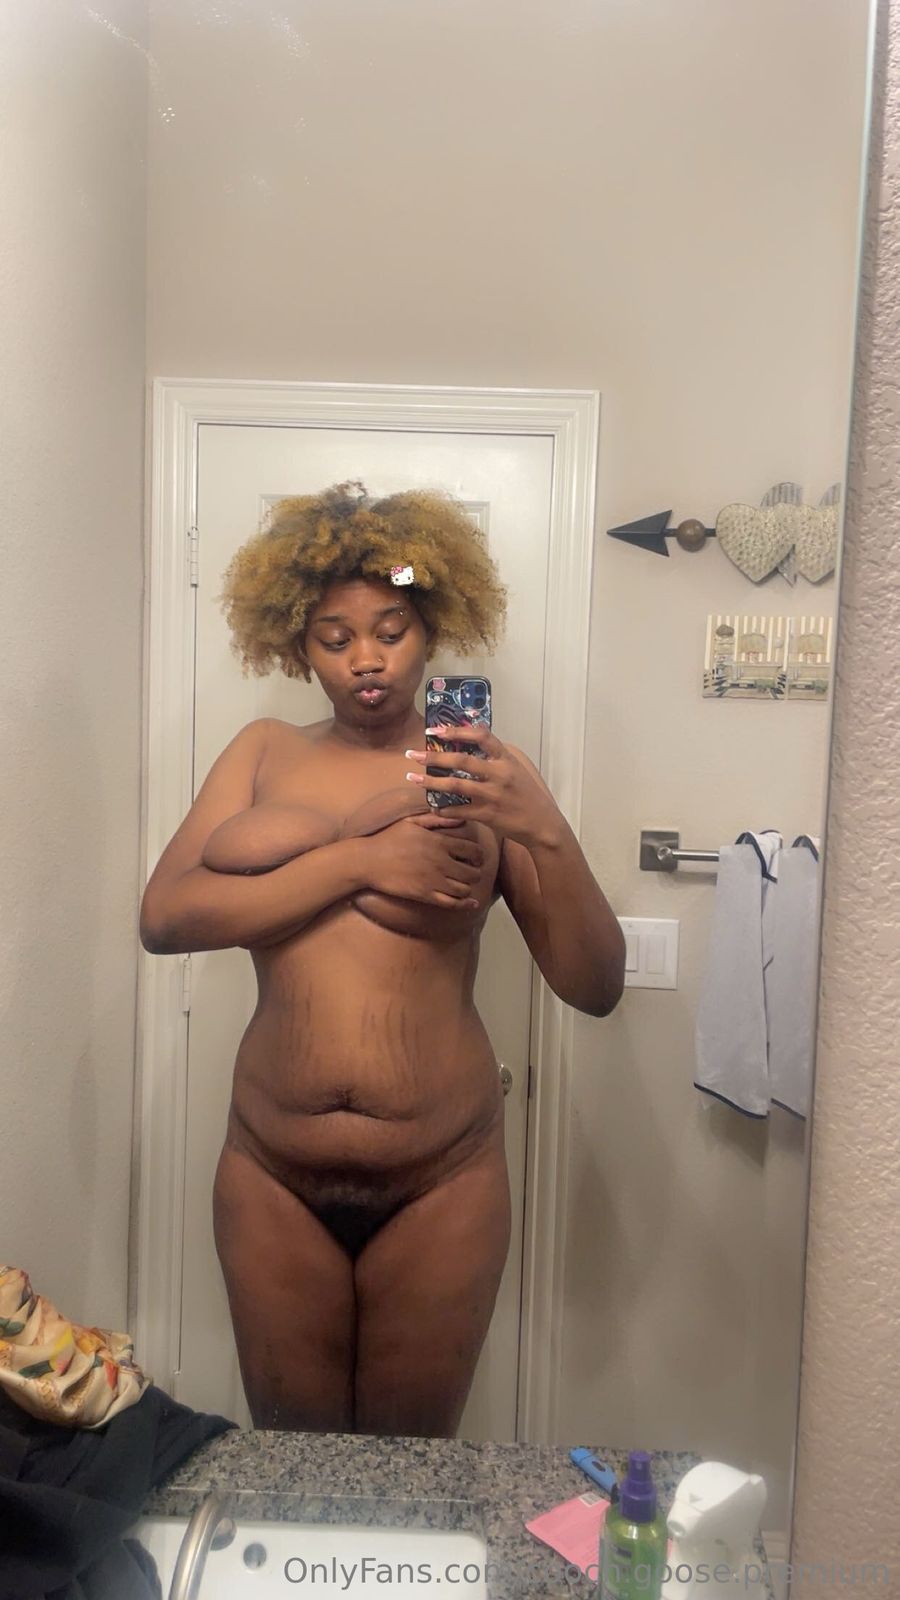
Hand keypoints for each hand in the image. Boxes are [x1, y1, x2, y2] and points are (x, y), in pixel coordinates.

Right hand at [363, 813, 484, 906]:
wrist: (369, 860)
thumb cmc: (389, 838)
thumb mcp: (412, 822)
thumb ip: (437, 819)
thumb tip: (459, 818)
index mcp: (440, 843)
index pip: (473, 850)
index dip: (479, 855)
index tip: (476, 857)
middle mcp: (441, 862)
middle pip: (473, 872)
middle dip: (476, 872)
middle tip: (472, 872)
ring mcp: (434, 880)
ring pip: (465, 889)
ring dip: (468, 887)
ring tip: (464, 884)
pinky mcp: (425, 895)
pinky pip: (452, 903)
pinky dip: (465, 904)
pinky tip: (470, 903)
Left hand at [404, 724, 561, 847]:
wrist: (543, 824)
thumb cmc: (527, 795)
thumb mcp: (516, 770)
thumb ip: (495, 759)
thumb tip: (468, 745)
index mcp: (506, 759)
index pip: (482, 736)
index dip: (458, 730)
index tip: (437, 730)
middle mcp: (499, 774)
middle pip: (461, 760)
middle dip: (433, 756)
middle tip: (413, 754)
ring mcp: (493, 795)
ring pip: (455, 785)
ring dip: (431, 781)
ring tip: (412, 777)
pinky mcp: (488, 815)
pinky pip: (459, 810)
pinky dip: (444, 808)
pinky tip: (433, 806)